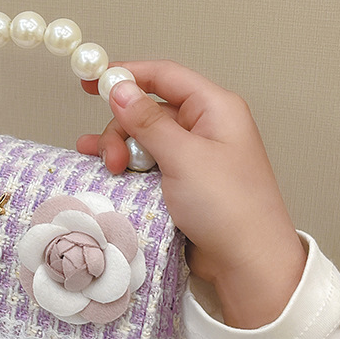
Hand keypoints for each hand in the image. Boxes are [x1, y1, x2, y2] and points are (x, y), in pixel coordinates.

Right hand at [77, 60, 305, 328]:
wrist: (246, 264)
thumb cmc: (228, 207)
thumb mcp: (183, 157)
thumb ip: (147, 121)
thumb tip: (120, 87)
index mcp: (214, 109)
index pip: (165, 76)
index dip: (127, 75)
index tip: (92, 81)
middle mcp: (203, 128)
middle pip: (148, 111)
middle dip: (122, 130)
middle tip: (112, 160)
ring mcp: (191, 158)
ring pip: (142, 140)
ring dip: (120, 150)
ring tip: (109, 170)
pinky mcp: (180, 184)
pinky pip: (145, 165)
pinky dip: (125, 168)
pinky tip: (104, 172)